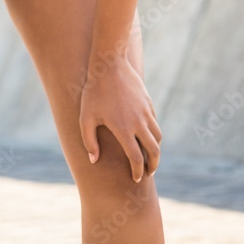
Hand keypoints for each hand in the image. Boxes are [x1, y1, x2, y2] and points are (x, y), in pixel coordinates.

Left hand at [79, 57, 161, 181]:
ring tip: (150, 155)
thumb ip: (89, 141)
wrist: (109, 64)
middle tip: (149, 173)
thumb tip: (94, 160)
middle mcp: (139, 123)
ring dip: (156, 149)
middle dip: (153, 165)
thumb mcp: (85, 117)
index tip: (136, 179)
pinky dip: (153, 132)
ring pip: (158, 136)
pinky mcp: (148, 103)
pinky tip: (145, 133)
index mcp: (124, 129)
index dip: (138, 172)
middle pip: (154, 151)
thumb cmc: (94, 92)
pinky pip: (154, 122)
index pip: (136, 159)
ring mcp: (146, 112)